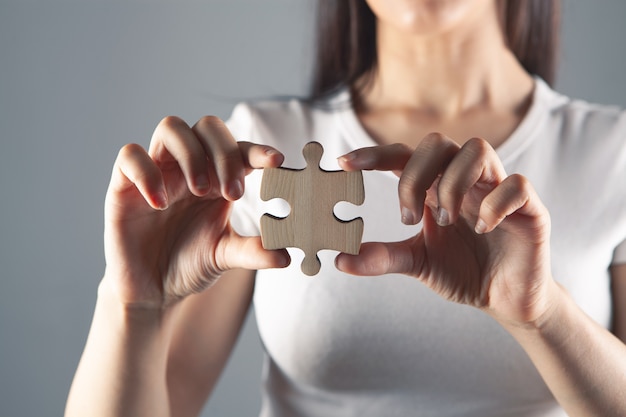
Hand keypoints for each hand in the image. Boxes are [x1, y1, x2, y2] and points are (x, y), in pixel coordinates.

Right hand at [102, 116, 288, 308]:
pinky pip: (130, 155)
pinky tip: (160, 203)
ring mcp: (158, 171)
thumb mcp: (225, 256)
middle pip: (207, 126)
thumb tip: (287, 256)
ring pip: (171, 128)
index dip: (257, 150)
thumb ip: (254, 251)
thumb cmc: (190, 265)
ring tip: (199, 191)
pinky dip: (147, 172)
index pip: (239, 149)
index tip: (276, 162)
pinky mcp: (125, 185)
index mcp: (218, 178)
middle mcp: (188, 167)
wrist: (152, 290)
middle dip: (224, 153)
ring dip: (191, 154)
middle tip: (233, 193)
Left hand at [336, 133, 555, 326]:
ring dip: (454, 183)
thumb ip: (382, 258)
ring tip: (448, 221)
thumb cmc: (462, 271)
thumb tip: (339, 259)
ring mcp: (497, 189)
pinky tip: (483, 228)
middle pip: (439, 143)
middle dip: (416, 174)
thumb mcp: (417, 263)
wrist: (505, 299)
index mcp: (436, 188)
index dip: (375, 154)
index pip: (405, 156)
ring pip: (478, 150)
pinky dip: (495, 203)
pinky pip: (517, 184)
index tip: (344, 163)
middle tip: (410, 217)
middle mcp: (466, 181)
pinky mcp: (529, 209)